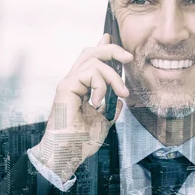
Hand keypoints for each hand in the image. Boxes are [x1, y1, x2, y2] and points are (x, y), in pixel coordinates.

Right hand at [33, 34, 132, 180]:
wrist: (67, 153)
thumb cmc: (80, 141)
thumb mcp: (104, 120)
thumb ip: (110, 105)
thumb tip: (119, 96)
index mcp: (81, 88)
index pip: (91, 61)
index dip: (103, 48)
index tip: (112, 41)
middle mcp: (74, 83)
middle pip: (90, 53)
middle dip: (112, 50)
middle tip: (128, 58)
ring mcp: (69, 83)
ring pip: (93, 60)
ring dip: (113, 75)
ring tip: (121, 93)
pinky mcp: (66, 87)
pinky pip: (88, 73)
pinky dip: (100, 84)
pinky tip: (100, 101)